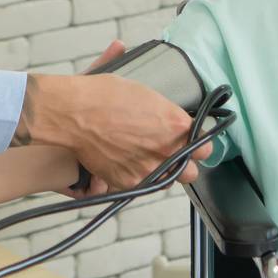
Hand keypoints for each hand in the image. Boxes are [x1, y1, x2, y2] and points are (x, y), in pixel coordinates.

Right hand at [20, 39, 211, 191]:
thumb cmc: (102, 95)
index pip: (205, 146)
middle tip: (168, 154)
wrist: (72, 113)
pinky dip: (136, 178)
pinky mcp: (129, 183)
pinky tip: (126, 163)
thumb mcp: (141, 91)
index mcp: (176, 124)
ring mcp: (148, 170)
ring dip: (160, 173)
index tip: (189, 142)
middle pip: (191, 172)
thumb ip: (163, 108)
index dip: (197, 144)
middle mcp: (167, 150)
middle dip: (182, 164)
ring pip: (166, 181)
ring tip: (143, 159)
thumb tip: (170, 114)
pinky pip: (142, 186)